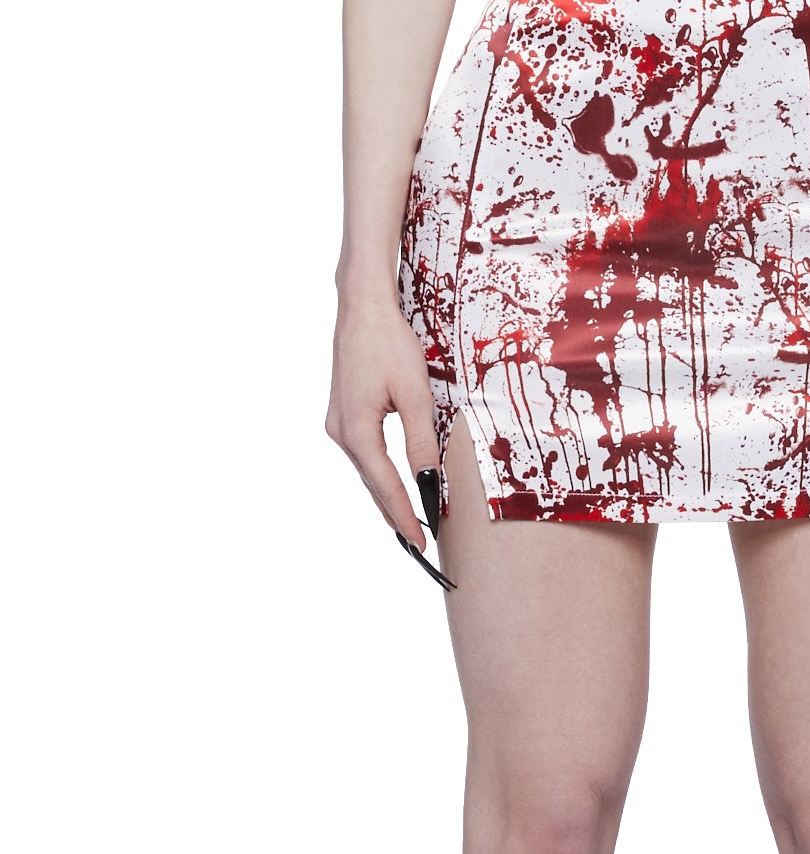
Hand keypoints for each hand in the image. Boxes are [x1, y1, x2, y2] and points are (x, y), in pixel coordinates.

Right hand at [326, 287, 449, 580]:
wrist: (362, 307)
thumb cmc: (390, 344)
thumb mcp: (415, 394)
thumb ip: (421, 441)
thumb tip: (429, 479)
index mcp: (357, 430)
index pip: (385, 486)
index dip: (405, 516)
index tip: (421, 543)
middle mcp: (340, 432)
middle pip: (373, 485)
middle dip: (396, 515)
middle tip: (419, 546)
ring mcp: (337, 424)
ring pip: (368, 472)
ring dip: (388, 497)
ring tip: (410, 524)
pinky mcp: (342, 415)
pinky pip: (364, 455)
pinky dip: (380, 475)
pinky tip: (393, 488)